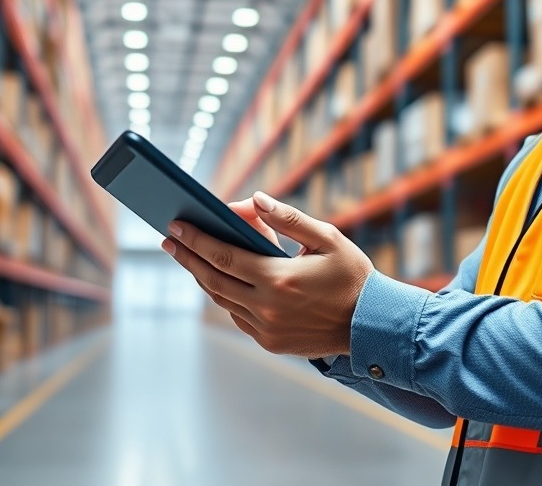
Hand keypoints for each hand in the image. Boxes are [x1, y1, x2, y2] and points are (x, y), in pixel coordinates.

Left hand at [162, 192, 373, 357]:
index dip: (195, 240)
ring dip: (203, 277)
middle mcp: (267, 307)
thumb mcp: (328, 239)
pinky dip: (226, 296)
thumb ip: (288, 219)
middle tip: (170, 240)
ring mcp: (266, 329)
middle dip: (188, 257)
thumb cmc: (352, 276)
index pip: (223, 256)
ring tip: (190, 257)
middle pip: (213, 279)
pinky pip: (237, 316)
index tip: (175, 226)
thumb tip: (254, 200)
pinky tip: (221, 280)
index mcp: (279, 278)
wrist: (371, 325)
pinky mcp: (270, 342)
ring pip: (222, 299)